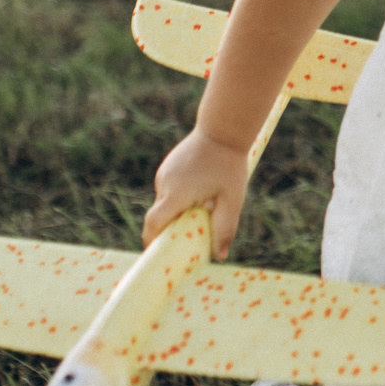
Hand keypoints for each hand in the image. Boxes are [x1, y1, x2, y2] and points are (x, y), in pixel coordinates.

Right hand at [143, 128, 250, 258]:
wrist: (223, 129)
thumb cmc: (229, 165)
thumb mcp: (232, 200)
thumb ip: (225, 228)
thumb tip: (218, 255)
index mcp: (176, 193)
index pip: (153, 223)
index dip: (152, 241)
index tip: (158, 254)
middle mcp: (164, 183)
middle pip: (160, 216)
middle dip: (172, 227)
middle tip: (191, 235)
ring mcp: (164, 173)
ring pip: (165, 202)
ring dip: (178, 210)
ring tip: (203, 204)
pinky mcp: (168, 166)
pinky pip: (169, 189)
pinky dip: (180, 197)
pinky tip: (201, 188)